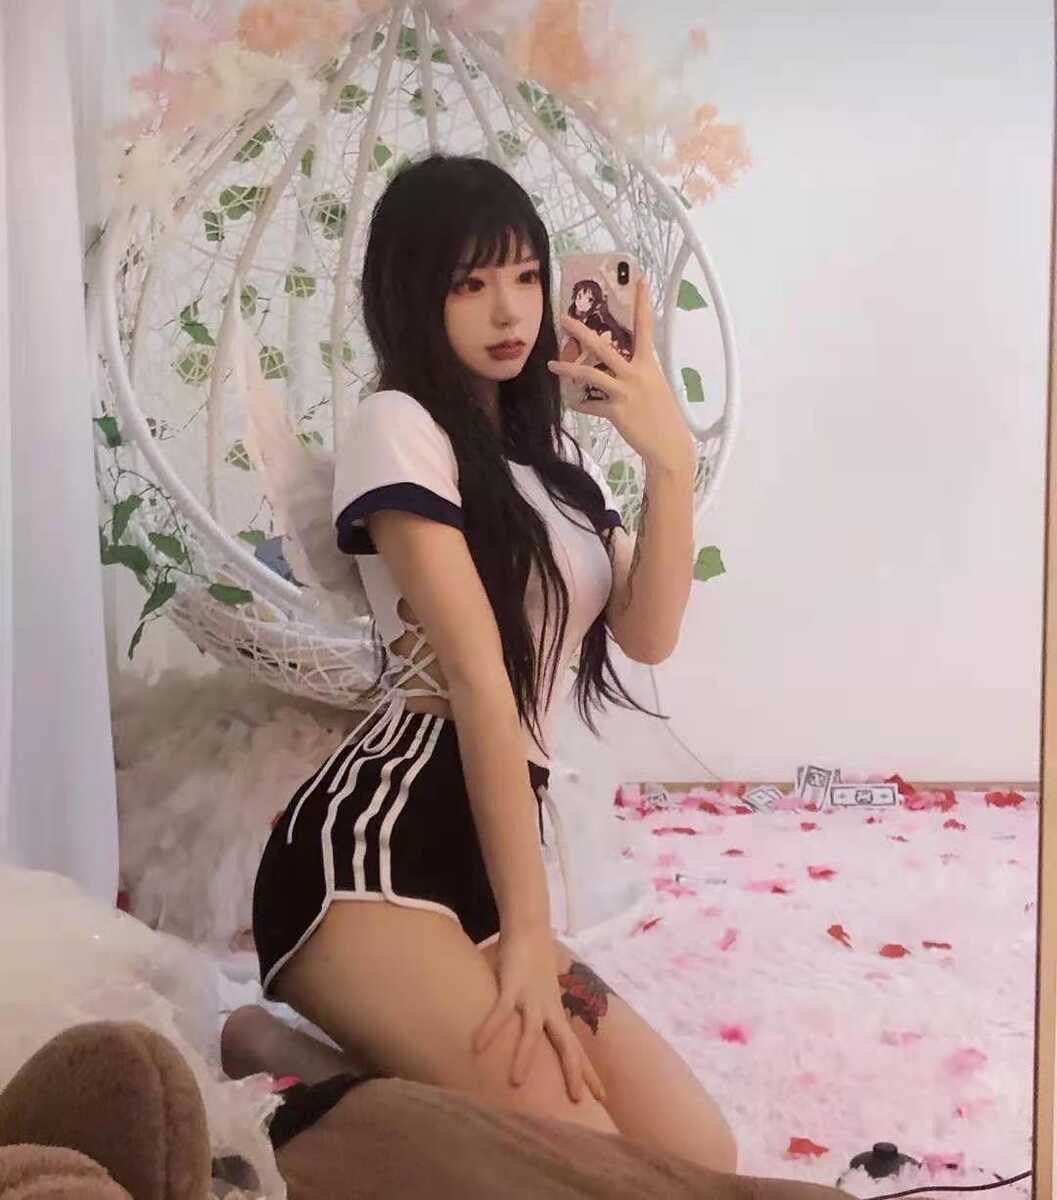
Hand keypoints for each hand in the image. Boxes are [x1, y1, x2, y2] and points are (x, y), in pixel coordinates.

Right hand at [473, 927, 607, 1106]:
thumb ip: (537, 1016)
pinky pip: (500, 1011)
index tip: (604, 1098)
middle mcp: (548, 1009)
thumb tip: (528, 1037)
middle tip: (577, 1102)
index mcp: (556, 1014)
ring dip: (524, 1058)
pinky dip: (489, 1028)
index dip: (590, 1073)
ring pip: (531, 1033)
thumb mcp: (540, 995)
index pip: (577, 1049)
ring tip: (515, 1083)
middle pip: (566, 1046)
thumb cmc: (533, 964)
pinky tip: (477, 1045)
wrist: (530, 928)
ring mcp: (531, 998)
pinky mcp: (512, 985)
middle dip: (573, 1073)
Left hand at [549, 277, 695, 471]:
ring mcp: (625, 393)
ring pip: (590, 375)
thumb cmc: (663, 414)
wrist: (668, 445)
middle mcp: (636, 374)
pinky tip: (572, 402)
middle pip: (604, 347)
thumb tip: (618, 364)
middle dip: (582, 332)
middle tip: (564, 318)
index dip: (642, 303)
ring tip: (551, 365)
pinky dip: (580, 404)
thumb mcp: (655, 385)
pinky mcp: (616, 412)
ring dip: (568, 369)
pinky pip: (591, 405)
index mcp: (649, 364)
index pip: (646, 327)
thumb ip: (638, 371)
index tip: (640, 280)